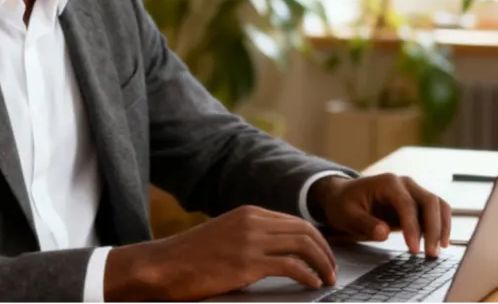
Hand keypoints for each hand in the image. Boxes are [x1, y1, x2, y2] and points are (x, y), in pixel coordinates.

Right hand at [104, 205, 336, 301]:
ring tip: (327, 279)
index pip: (295, 221)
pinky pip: (291, 266)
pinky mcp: (248, 263)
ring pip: (303, 245)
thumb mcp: (225, 236)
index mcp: (249, 213)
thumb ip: (250, 237)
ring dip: (322, 264)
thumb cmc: (190, 258)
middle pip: (305, 230)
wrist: (164, 266)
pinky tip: (312, 285)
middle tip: (333, 269)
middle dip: (326, 251)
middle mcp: (253, 221)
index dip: (316, 239)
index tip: (325, 256)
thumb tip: (278, 252)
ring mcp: (251, 241)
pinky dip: (308, 275)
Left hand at [310, 173, 451, 256]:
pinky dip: (441, 225)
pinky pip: (436, 211)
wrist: (343, 196)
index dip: (413, 227)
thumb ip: (365, 223)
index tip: (414, 249)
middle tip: (430, 254)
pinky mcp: (416, 202)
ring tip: (437, 251)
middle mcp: (404, 183)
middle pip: (429, 202)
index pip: (407, 204)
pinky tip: (439, 243)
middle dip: (434, 228)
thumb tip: (384, 233)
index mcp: (388, 183)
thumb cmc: (344, 205)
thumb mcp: (347, 215)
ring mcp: (413, 191)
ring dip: (442, 227)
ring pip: (438, 205)